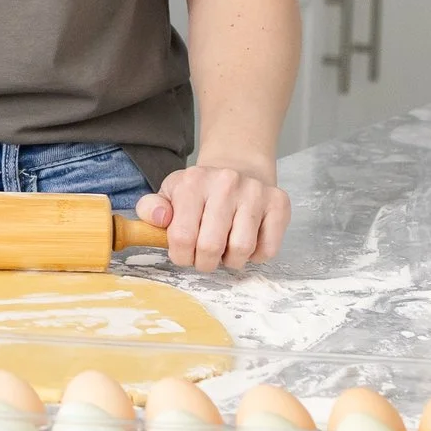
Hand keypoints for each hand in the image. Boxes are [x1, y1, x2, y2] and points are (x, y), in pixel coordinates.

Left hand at [136, 161, 289, 271]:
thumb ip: (151, 208)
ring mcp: (255, 192)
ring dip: (231, 261)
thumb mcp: (169, 193)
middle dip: (204, 262)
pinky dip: (255, 256)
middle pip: (211, 247)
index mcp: (193, 182)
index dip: (181, 256)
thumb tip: (160, 220)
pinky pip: (267, 249)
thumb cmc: (199, 190)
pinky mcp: (279, 203)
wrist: (238, 167)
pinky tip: (246, 242)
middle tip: (204, 256)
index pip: (182, 236)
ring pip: (242, 250)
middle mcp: (226, 183)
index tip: (184, 254)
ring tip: (225, 248)